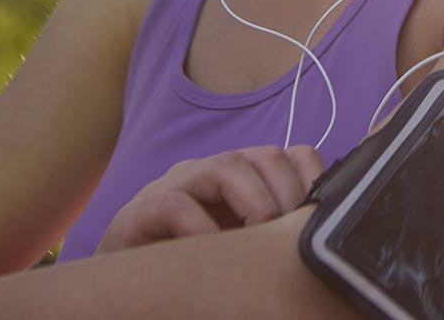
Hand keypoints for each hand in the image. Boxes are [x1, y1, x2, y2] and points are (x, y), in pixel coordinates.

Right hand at [95, 144, 322, 253]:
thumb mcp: (241, 249)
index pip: (292, 155)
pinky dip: (202, 227)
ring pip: (225, 167)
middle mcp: (210, 172)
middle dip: (288, 194)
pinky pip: (176, 206)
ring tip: (259, 240)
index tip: (322, 218)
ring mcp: (174, 185)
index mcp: (241, 178)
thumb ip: (273, 236)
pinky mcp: (139, 211)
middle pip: (265, 156)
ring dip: (254, 203)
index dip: (312, 179)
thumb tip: (320, 245)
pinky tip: (215, 252)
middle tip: (290, 238)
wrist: (121, 287)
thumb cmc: (189, 267)